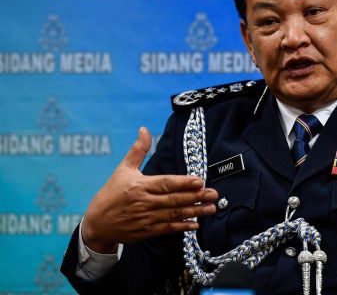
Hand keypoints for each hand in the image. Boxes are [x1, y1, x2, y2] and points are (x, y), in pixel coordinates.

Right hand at [82, 127, 217, 253]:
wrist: (97, 223)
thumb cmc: (111, 193)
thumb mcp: (123, 169)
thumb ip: (138, 151)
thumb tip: (144, 129)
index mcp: (140, 186)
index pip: (166, 183)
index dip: (183, 183)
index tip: (200, 181)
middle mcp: (144, 202)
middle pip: (174, 199)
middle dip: (196, 197)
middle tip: (214, 194)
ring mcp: (146, 218)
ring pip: (174, 214)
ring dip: (195, 211)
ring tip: (211, 208)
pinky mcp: (147, 231)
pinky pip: (168, 229)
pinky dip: (182, 226)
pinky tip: (196, 224)